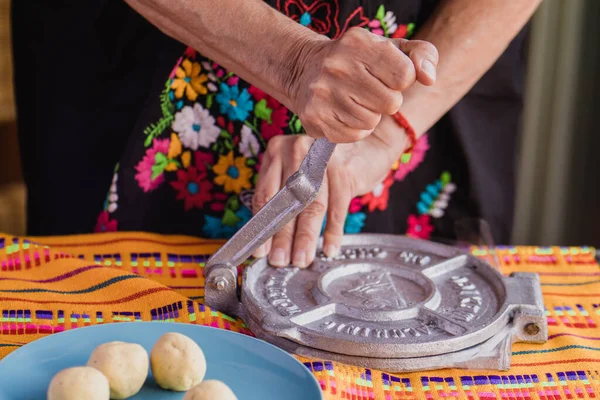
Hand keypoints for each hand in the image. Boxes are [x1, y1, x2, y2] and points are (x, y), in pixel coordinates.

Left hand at [252, 129, 402, 267]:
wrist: (366, 146)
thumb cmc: (324, 166)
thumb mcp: (297, 173)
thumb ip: (282, 198)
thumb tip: (271, 240)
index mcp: (277, 152)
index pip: (265, 195)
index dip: (262, 226)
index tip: (261, 251)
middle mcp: (296, 150)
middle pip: (286, 202)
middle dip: (283, 236)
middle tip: (280, 260)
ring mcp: (321, 157)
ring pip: (311, 205)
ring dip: (306, 237)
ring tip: (301, 259)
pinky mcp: (344, 169)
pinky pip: (337, 207)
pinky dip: (333, 231)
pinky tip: (329, 248)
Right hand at [287, 28, 437, 142]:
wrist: (304, 69)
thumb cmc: (357, 60)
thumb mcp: (390, 47)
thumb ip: (422, 54)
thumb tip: (429, 78)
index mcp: (359, 43)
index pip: (405, 76)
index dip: (402, 80)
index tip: (386, 75)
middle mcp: (337, 66)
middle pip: (390, 103)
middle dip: (386, 100)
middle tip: (369, 90)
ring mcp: (322, 94)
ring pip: (371, 122)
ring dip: (369, 116)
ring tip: (354, 101)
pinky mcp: (314, 118)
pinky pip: (354, 135)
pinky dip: (353, 129)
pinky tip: (342, 112)